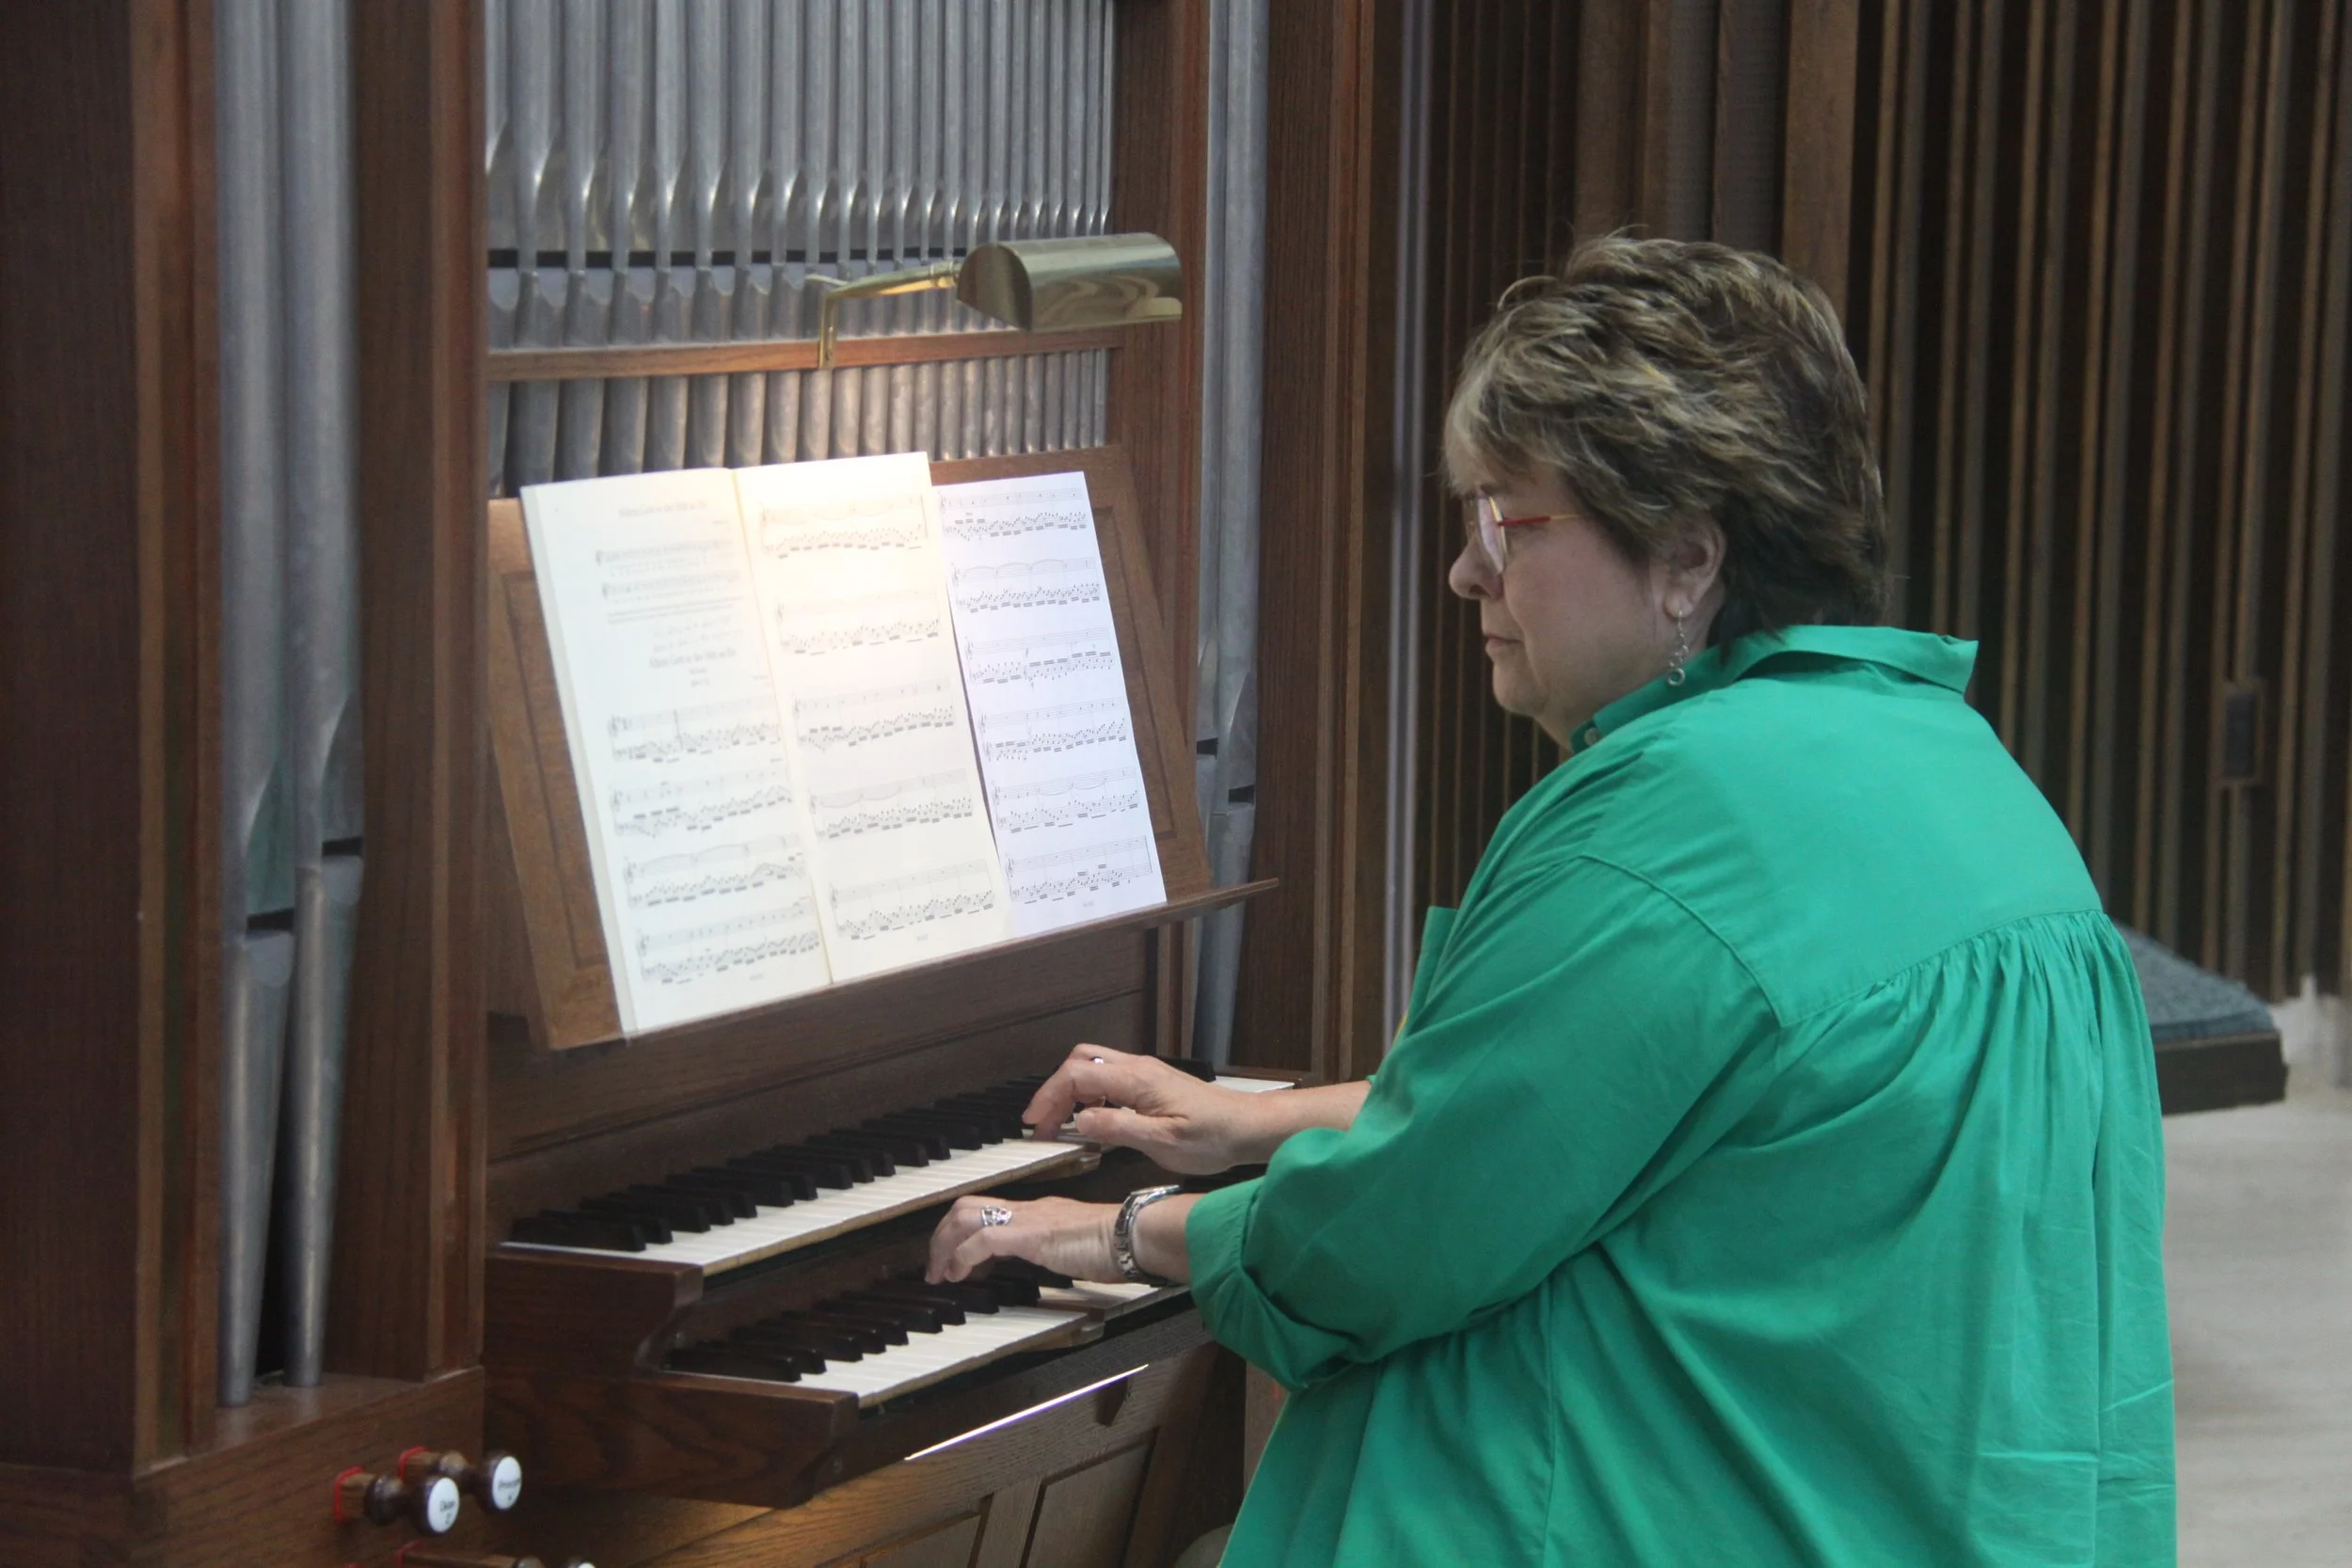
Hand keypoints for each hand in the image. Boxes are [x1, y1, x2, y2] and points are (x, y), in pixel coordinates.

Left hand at [926, 1195, 1119, 1283]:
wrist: (1132, 1234)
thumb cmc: (1115, 1245)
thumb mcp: (1074, 1247)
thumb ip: (1054, 1250)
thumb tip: (1043, 1262)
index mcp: (1036, 1212)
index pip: (986, 1209)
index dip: (960, 1233)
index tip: (954, 1261)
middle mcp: (1027, 1210)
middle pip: (965, 1207)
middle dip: (941, 1236)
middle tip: (935, 1268)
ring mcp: (1027, 1219)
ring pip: (966, 1217)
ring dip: (944, 1246)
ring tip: (940, 1274)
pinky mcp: (1031, 1235)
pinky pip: (984, 1239)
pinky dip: (963, 1257)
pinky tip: (960, 1276)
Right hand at [1025, 1044, 1273, 1174]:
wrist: (1247, 1127)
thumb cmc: (1212, 1137)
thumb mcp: (1163, 1141)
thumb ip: (1119, 1129)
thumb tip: (1080, 1121)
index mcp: (1136, 1079)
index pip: (1076, 1076)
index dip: (1049, 1098)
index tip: (1036, 1125)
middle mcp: (1137, 1068)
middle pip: (1079, 1062)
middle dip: (1054, 1090)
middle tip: (1044, 1124)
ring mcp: (1144, 1073)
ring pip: (1093, 1067)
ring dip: (1071, 1091)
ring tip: (1061, 1124)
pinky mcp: (1151, 1083)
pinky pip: (1109, 1078)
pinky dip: (1089, 1094)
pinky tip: (1091, 1121)